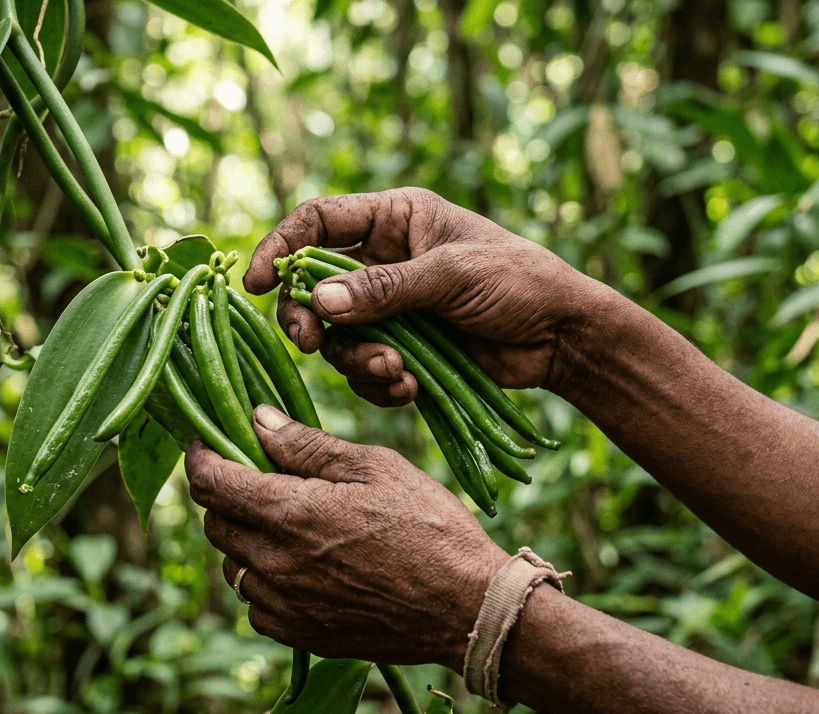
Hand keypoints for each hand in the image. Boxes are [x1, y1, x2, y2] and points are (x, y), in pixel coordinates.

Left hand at [187, 405, 509, 669]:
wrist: (466, 608)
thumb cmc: (429, 526)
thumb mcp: (374, 466)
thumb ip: (306, 446)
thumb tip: (256, 420)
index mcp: (288, 514)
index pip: (210, 482)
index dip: (202, 455)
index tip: (209, 441)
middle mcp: (274, 564)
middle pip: (214, 523)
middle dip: (226, 495)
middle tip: (259, 478)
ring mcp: (284, 605)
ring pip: (233, 565)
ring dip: (246, 540)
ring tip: (288, 525)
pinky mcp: (300, 635)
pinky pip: (256, 604)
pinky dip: (266, 582)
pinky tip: (302, 568)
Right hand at [246, 187, 606, 404]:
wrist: (562, 337)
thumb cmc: (518, 282)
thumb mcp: (451, 277)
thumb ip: (385, 290)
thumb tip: (320, 301)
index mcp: (395, 219)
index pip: (317, 222)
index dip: (281, 248)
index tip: (255, 283)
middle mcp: (385, 261)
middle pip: (314, 287)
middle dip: (309, 318)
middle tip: (310, 343)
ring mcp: (392, 309)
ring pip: (338, 336)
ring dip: (356, 359)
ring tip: (394, 372)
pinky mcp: (404, 350)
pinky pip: (365, 369)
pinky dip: (379, 383)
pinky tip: (408, 390)